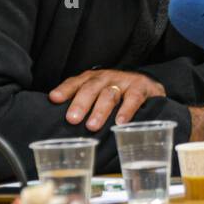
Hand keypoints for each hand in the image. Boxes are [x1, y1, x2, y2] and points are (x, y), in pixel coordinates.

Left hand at [49, 69, 164, 130]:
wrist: (148, 85)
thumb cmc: (119, 94)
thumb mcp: (100, 95)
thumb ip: (85, 105)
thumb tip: (64, 124)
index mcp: (93, 79)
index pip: (76, 82)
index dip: (65, 90)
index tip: (54, 99)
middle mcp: (106, 78)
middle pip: (90, 88)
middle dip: (80, 103)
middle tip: (72, 119)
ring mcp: (124, 81)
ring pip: (109, 94)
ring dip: (99, 110)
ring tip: (92, 126)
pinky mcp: (142, 87)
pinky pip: (133, 98)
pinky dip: (126, 110)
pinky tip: (120, 122)